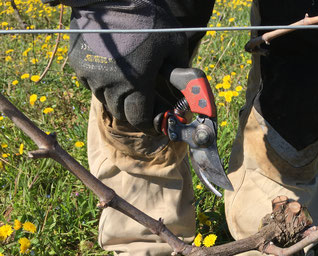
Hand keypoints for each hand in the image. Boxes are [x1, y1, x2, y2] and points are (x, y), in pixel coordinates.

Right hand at [68, 0, 188, 133]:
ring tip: (129, 80)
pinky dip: (102, 81)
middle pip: (121, 112)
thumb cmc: (147, 18)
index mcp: (136, 84)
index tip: (154, 123)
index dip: (148, 124)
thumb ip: (180, 71)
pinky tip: (113, 66)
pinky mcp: (78, 63)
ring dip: (117, 96)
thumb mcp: (174, 43)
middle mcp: (111, 85)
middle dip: (134, 110)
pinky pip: (91, 82)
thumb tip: (188, 91)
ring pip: (105, 99)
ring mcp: (91, 75)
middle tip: (143, 101)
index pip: (139, 119)